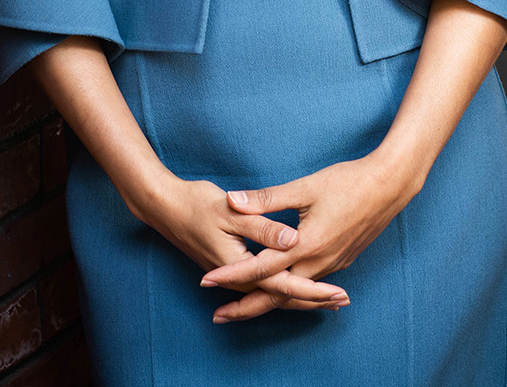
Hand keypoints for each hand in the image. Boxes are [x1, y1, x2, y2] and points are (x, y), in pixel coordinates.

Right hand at [144, 176, 351, 317]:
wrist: (164, 208)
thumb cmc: (195, 204)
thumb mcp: (229, 210)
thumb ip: (262, 224)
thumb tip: (290, 239)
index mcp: (242, 263)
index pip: (284, 283)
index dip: (313, 289)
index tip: (337, 294)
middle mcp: (239, 276)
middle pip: (281, 295)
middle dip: (313, 299)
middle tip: (343, 302)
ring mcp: (235, 274)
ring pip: (273, 293)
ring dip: (301, 297)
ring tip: (329, 300)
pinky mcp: (232, 267)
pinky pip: (264, 285)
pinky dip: (284, 288)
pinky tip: (296, 282)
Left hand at [199, 153, 421, 322]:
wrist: (389, 186)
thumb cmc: (347, 181)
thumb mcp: (304, 187)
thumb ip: (267, 199)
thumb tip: (233, 201)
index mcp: (305, 245)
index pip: (259, 268)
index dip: (231, 276)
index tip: (206, 283)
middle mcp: (318, 263)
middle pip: (275, 295)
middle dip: (246, 307)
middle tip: (219, 317)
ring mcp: (332, 265)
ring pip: (294, 294)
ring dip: (268, 302)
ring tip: (244, 307)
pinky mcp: (342, 261)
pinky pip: (311, 286)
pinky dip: (292, 294)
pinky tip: (285, 292)